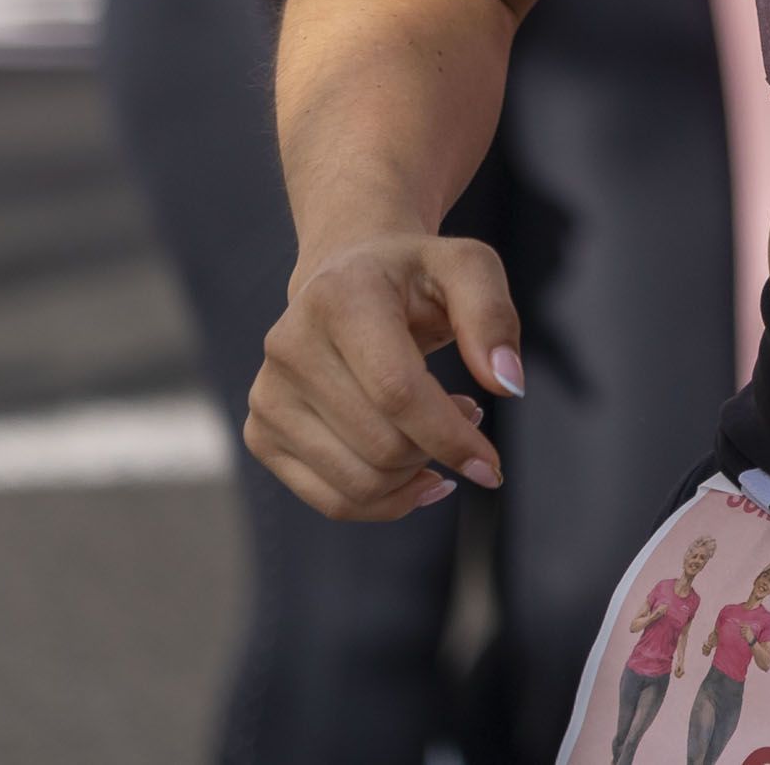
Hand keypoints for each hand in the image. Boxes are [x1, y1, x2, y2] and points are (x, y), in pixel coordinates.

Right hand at [247, 231, 522, 520]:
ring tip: (434, 430)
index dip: (449, 437)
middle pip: (382, 445)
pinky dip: (384, 501)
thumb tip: (507, 384)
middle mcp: (289, 345)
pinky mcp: (261, 432)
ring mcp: (268, 394)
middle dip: (438, 448)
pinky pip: (331, 501)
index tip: (490, 465)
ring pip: (359, 482)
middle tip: (466, 414)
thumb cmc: (415, 277)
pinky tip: (411, 471)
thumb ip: (493, 318)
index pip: (396, 392)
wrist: (348, 278)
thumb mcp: (468, 269)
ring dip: (414, 473)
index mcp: (340, 297)